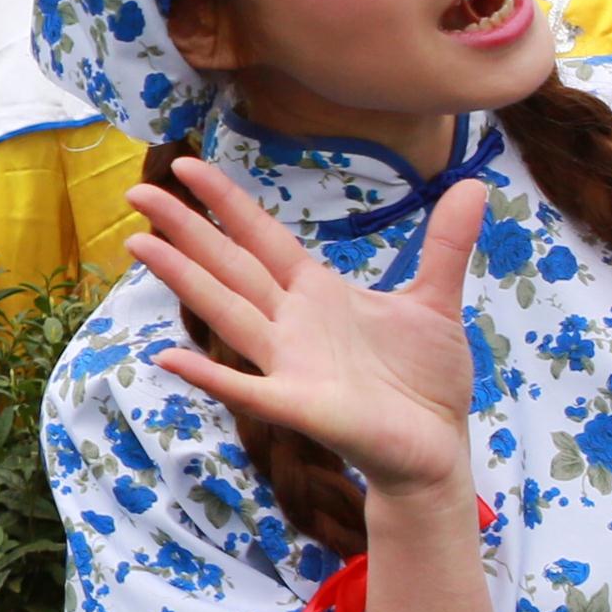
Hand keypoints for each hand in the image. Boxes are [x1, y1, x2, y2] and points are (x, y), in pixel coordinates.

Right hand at [129, 157, 480, 498]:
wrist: (437, 447)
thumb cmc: (426, 381)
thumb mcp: (435, 301)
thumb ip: (445, 244)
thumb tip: (475, 184)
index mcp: (317, 293)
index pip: (261, 237)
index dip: (225, 202)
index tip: (187, 164)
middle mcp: (292, 324)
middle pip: (229, 266)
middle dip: (185, 230)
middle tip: (136, 193)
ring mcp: (290, 365)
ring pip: (226, 313)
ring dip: (183, 281)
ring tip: (139, 245)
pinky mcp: (301, 407)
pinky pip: (248, 390)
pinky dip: (211, 377)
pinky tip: (170, 359)